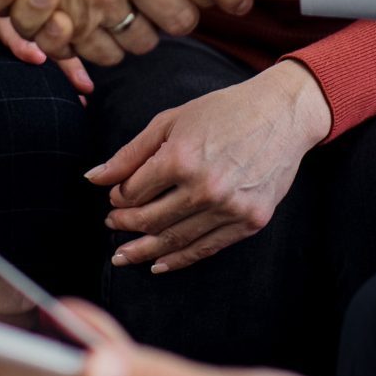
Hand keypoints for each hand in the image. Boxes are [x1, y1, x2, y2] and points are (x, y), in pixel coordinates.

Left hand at [92, 60, 330, 273]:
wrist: (282, 115)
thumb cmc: (224, 111)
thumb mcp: (171, 120)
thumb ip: (130, 153)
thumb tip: (93, 178)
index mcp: (181, 158)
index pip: (134, 191)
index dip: (118, 197)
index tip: (115, 197)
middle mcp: (204, 187)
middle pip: (150, 220)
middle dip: (125, 224)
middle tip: (112, 225)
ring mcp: (230, 208)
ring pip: (175, 240)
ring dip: (144, 250)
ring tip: (124, 255)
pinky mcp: (250, 221)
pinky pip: (206, 248)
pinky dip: (179, 260)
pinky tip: (158, 264)